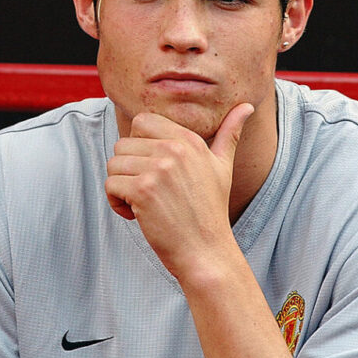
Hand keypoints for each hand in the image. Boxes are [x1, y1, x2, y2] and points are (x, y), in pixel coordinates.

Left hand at [105, 103, 253, 277]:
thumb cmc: (211, 211)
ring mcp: (158, 169)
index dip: (139, 146)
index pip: (142, 121)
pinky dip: (116, 203)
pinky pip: (110, 185)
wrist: (206, 251)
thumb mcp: (223, 167)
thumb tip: (247, 106)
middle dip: (128, 168)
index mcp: (189, 140)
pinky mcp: (143, 191)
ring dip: (121, 187)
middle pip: (123, 143)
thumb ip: (230, 134)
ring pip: (114, 165)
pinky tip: (136, 215)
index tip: (152, 169)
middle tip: (148, 191)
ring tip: (143, 203)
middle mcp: (174, 149)